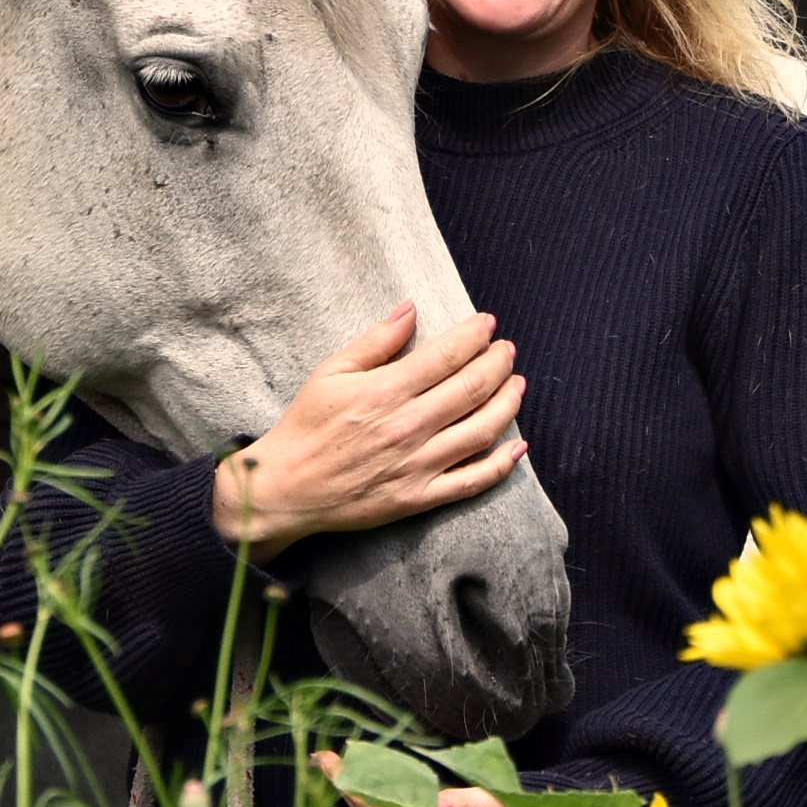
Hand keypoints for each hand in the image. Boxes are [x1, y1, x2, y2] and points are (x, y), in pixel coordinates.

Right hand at [213, 301, 525, 557]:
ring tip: (517, 384)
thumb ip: (376, 340)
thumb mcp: (331, 372)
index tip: (488, 324)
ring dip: (508, 404)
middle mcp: (408, 426)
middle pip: (472, 388)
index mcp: (385, 391)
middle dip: (498, 363)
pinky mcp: (420, 497)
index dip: (475, 335)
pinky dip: (502, 464)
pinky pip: (473, 481)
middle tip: (508, 350)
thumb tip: (410, 309)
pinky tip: (518, 446)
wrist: (288, 487)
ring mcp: (417, 465)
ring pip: (482, 430)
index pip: (447, 356)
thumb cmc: (307, 425)